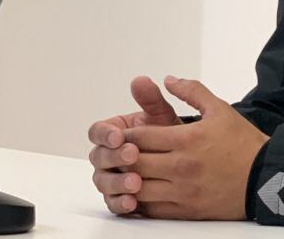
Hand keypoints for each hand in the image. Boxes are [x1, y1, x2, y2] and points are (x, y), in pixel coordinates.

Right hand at [87, 75, 182, 214]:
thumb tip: (140, 80)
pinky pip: (113, 203)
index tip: (119, 136)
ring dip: (117, 183)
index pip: (98, 131)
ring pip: (104, 182)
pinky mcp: (120, 196)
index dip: (105, 134)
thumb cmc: (170, 135)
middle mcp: (108, 155)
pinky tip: (132, 202)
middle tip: (132, 156)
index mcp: (114, 132)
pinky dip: (121, 203)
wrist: (186, 160)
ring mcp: (112, 177)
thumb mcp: (162, 116)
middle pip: (98, 157)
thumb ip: (151, 99)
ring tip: (136, 182)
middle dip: (114, 157)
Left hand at [123, 75, 269, 219]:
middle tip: (119, 153)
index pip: (140, 137)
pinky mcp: (186, 210)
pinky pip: (152, 209)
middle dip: (122, 157)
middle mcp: (181, 167)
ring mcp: (183, 192)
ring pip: (139, 188)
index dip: (126, 135)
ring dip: (129, 180)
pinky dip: (141, 200)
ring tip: (127, 172)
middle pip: (134, 163)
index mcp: (187, 140)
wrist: (264, 176)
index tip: (122, 135)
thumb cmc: (242, 143)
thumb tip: (169, 80)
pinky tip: (141, 191)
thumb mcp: (219, 109)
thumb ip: (192, 91)